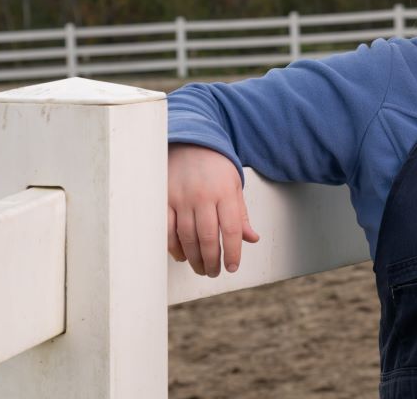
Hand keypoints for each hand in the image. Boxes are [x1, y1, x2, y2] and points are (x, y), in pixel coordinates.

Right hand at [167, 143, 259, 276]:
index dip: (232, 252)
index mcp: (225, 192)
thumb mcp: (235, 186)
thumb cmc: (217, 167)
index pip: (231, 229)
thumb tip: (252, 239)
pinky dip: (174, 247)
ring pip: (187, 237)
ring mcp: (181, 198)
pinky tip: (182, 256)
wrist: (192, 143)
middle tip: (215, 272)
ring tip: (202, 268)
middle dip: (212, 260)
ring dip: (194, 258)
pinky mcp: (164, 199)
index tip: (232, 267)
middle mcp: (203, 196)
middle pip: (207, 237)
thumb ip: (241, 214)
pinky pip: (167, 229)